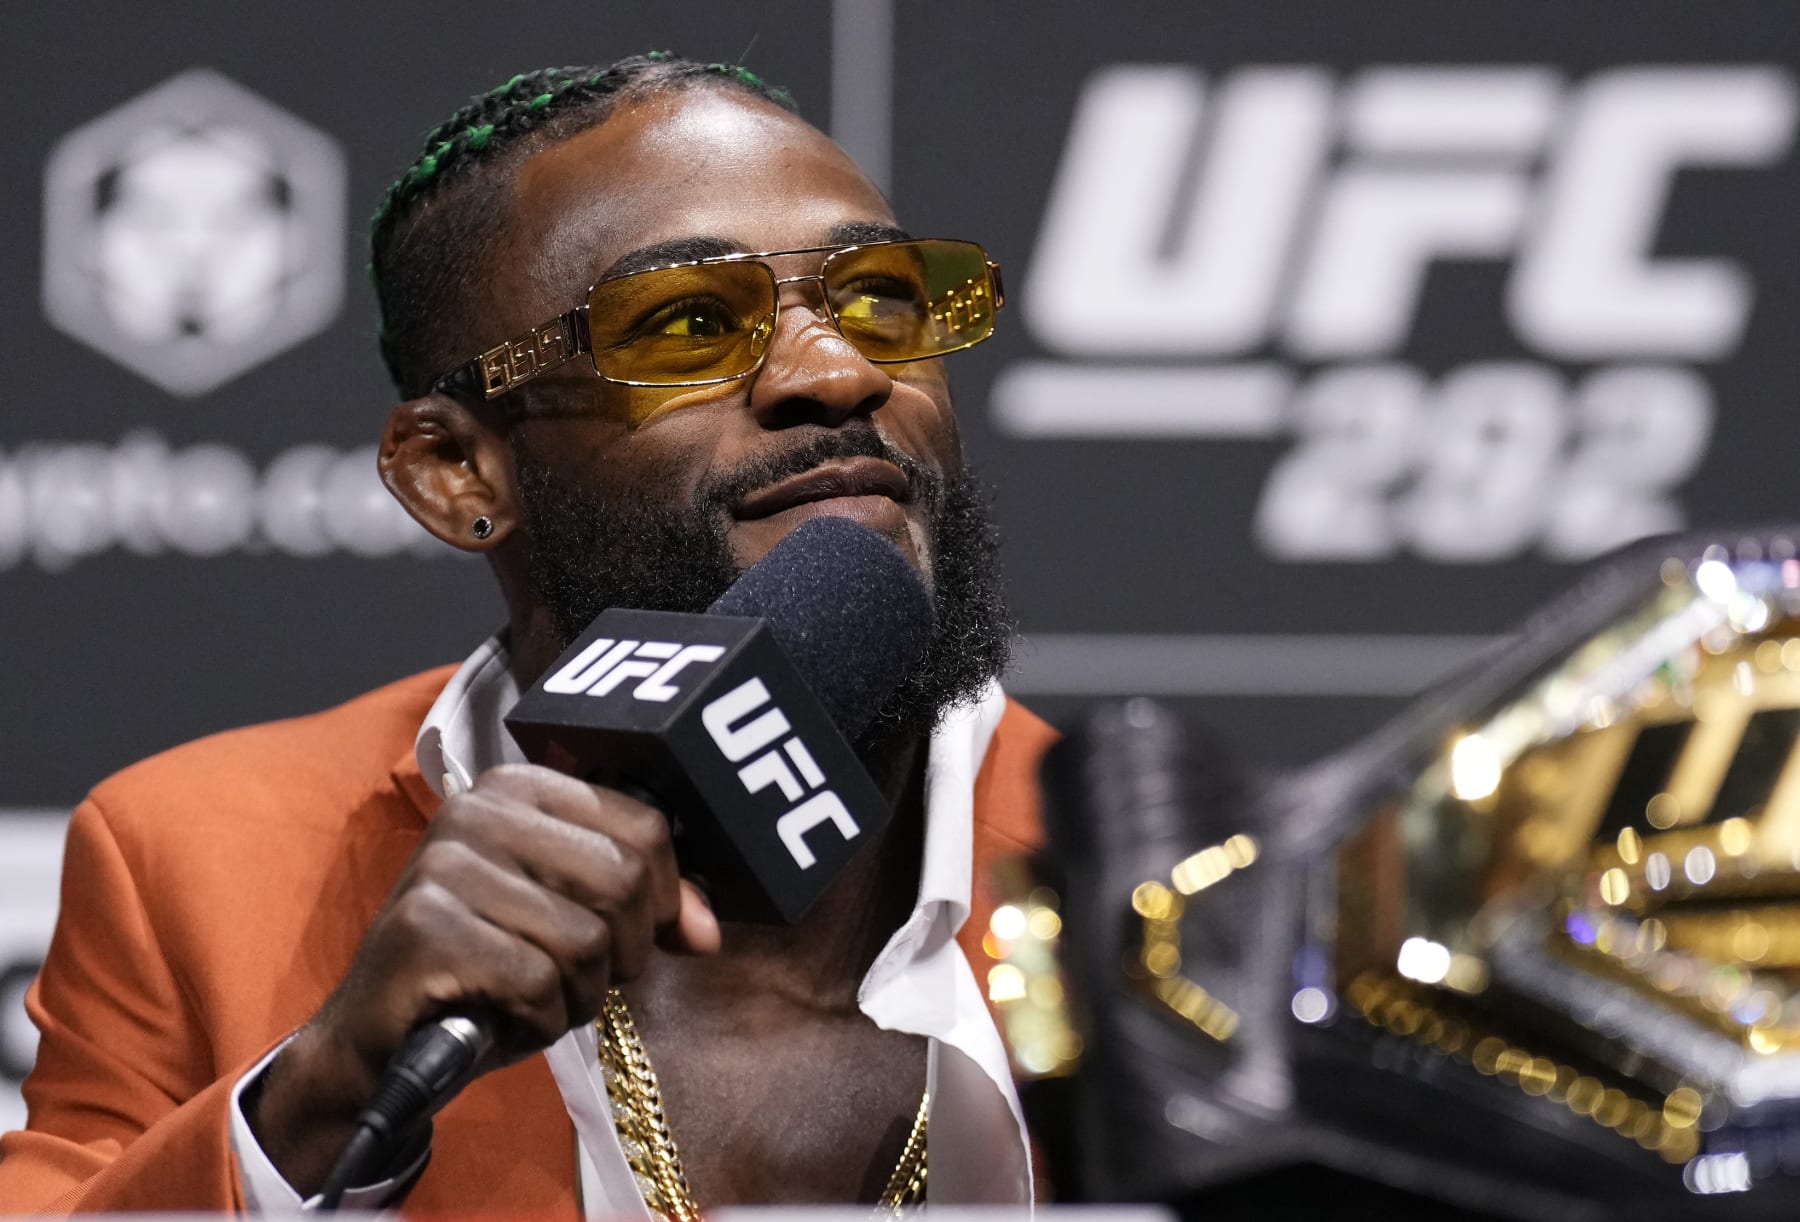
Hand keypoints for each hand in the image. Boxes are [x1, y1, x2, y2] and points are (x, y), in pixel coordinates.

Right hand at [246, 764, 719, 1193]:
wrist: (385, 1040)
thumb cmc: (494, 972)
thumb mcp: (577, 923)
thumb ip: (648, 908)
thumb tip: (707, 932)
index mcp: (520, 787)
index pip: (644, 827)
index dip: (663, 898)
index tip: (641, 936)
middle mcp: (477, 810)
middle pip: (622, 879)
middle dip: (623, 952)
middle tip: (581, 978)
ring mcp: (444, 865)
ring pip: (584, 939)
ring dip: (578, 995)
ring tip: (532, 996)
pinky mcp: (423, 928)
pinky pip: (536, 984)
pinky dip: (537, 1020)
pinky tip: (502, 1016)